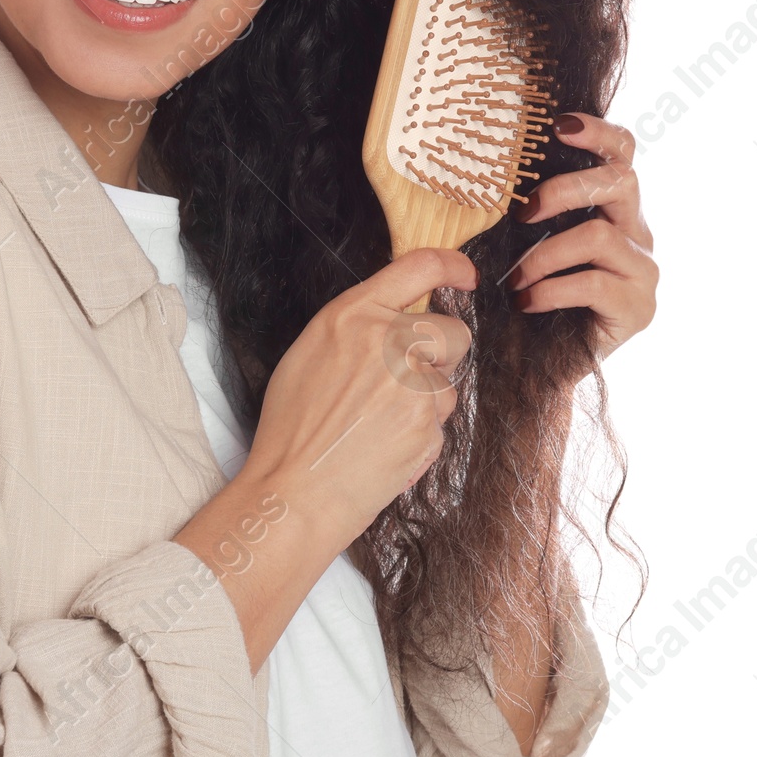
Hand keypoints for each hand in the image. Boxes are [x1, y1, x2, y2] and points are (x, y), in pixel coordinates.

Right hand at [243, 248, 476, 546]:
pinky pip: (439, 423)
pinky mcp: (429, 424)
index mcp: (354, 315)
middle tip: (405, 381)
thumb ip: (356, 328)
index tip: (465, 276)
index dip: (453, 267)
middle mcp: (389, 340)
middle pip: (454, 331)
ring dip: (425, 403)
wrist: (293, 490)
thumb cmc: (292, 426)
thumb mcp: (311, 352)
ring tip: (378, 426)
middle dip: (442, 355)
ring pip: (447, 385)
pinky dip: (419, 436)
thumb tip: (393, 320)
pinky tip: (384, 447)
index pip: (420, 267)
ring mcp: (413, 383)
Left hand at [511, 111, 656, 361]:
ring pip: (599, 236)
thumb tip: (485, 164)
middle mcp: (636, 233)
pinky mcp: (639, 308)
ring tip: (515, 279)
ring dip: (544, 255)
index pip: (622, 153)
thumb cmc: (527, 297)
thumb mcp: (522, 244)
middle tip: (523, 213)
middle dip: (566, 189)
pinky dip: (552, 290)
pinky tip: (527, 303)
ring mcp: (643, 271)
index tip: (557, 124)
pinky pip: (595, 284)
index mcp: (612, 209)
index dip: (597, 132)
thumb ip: (526, 209)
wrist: (539, 367)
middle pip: (621, 182)